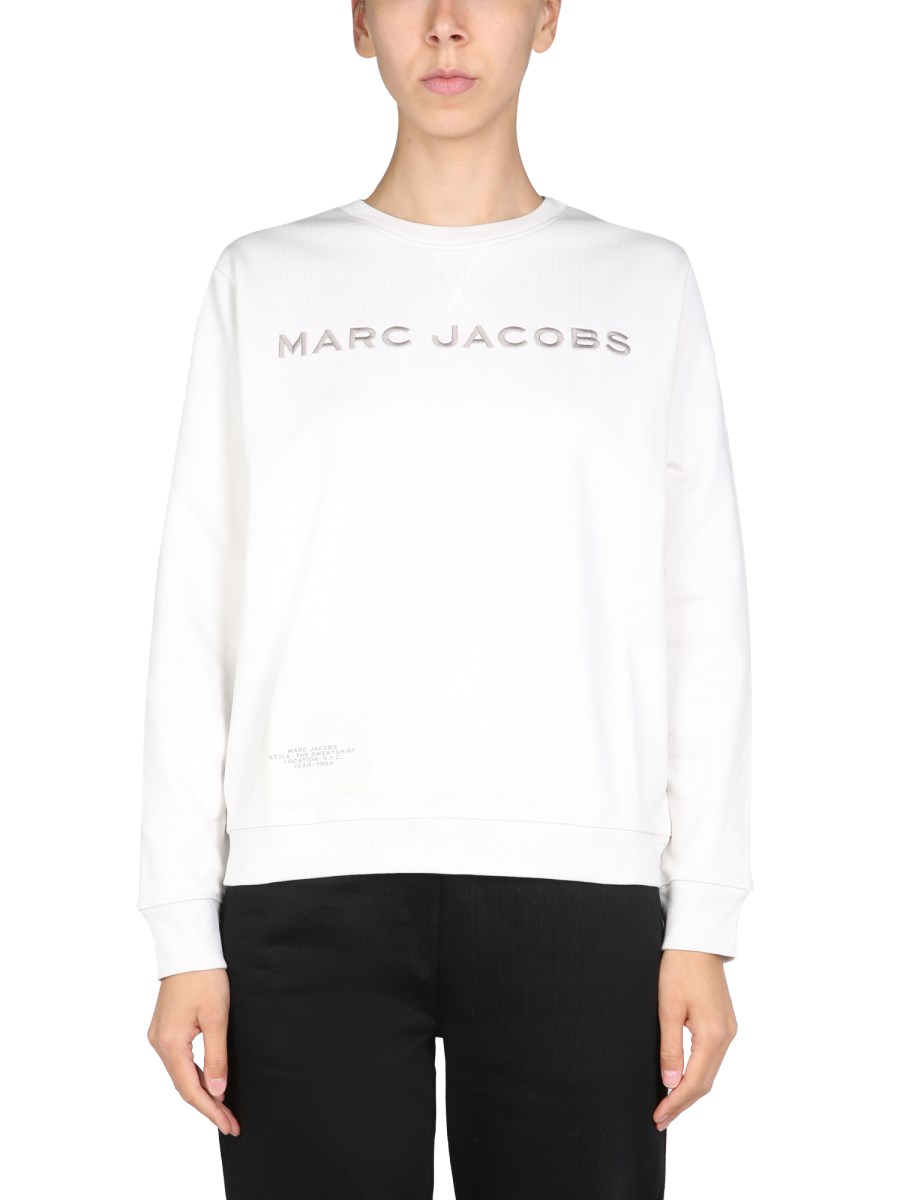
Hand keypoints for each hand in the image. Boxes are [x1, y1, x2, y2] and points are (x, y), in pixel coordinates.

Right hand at [146, 968, 240, 1136]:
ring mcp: (159, 1037)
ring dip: (202, 1092)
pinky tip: (210, 1082)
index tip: (228, 1125)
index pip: (191, 1089)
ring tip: (224, 1108)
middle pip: (184, 1086)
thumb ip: (216, 1056)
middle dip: (208, 1106)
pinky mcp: (164, 1029)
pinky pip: (179, 1061)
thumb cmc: (205, 977)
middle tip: (231, 1122)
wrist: (189, 949)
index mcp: (170, 1044)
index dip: (211, 1110)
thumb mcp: (216, 1017)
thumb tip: (218, 1091)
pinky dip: (195, 1075)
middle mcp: (159, 1044)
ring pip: (181, 1074)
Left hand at [653, 949, 737, 1131]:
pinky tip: (682, 1079)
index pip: (694, 1082)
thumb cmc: (679, 968)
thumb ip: (670, 1047)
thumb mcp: (667, 1007)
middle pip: (705, 1082)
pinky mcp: (725, 1023)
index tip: (658, 1116)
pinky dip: (697, 1074)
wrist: (697, 941)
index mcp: (712, 1035)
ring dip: (690, 1090)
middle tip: (660, 1119)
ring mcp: (728, 1030)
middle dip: (682, 1103)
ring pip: (710, 1072)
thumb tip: (670, 1082)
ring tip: (668, 1105)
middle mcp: (726, 1037)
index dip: (676, 1103)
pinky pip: (712, 1058)